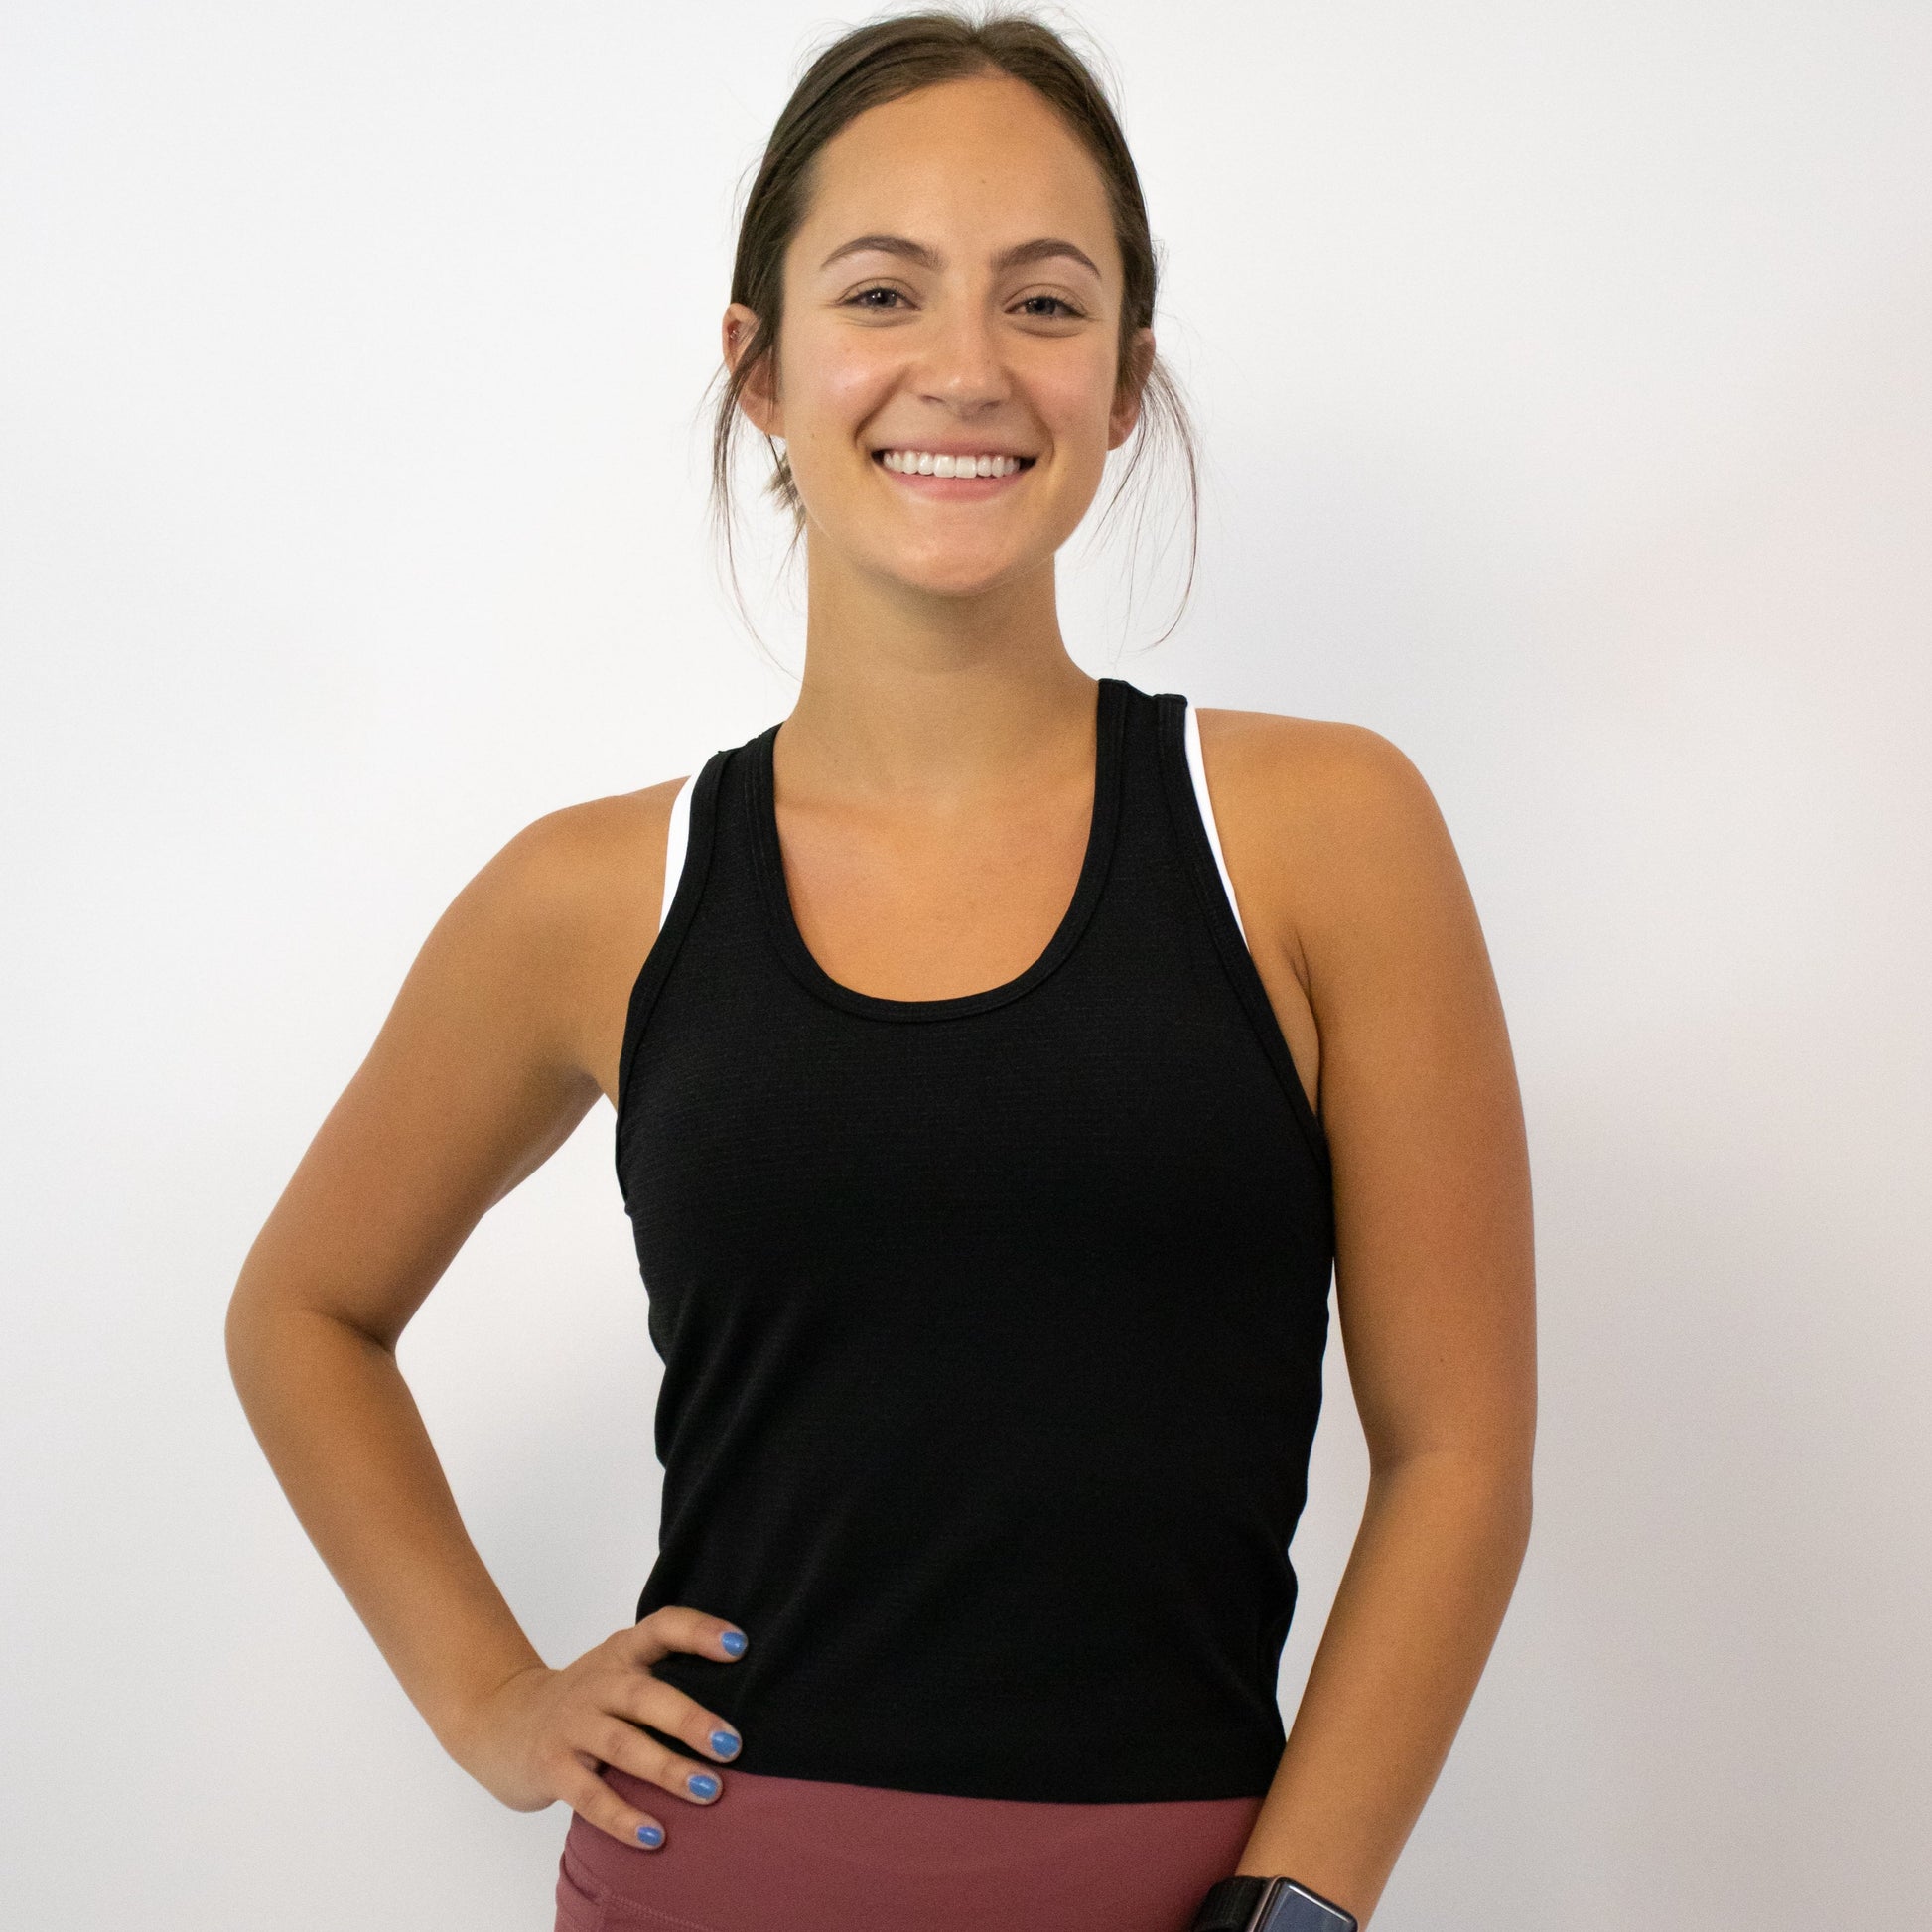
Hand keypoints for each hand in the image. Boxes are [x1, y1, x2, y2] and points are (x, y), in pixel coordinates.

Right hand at [453, 1606, 747, 1847]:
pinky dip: (624, 1818)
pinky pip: (590, 1796)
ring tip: (709, 1791)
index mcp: (620, 1653)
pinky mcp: (552, 1767)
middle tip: (732, 1744)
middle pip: (646, 1696)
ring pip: (623, 1746)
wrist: (502, 1720)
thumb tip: (746, 1701)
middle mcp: (597, 1683)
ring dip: (668, 1770)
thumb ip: (665, 1677)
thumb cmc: (586, 1700)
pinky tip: (656, 1836)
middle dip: (691, 1720)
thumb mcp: (619, 1673)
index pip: (661, 1627)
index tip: (740, 1645)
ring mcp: (571, 1725)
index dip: (699, 1632)